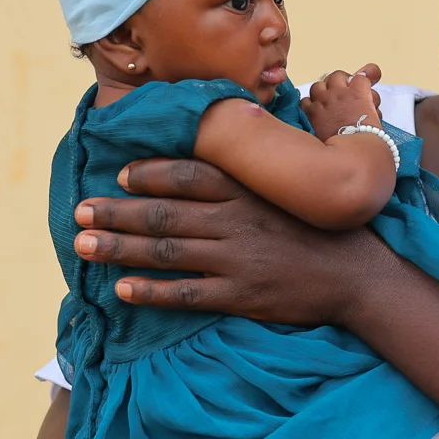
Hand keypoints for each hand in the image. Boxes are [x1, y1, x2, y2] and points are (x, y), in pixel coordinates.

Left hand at [72, 158, 391, 324]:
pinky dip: (151, 291)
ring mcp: (236, 259)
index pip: (188, 174)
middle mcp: (235, 221)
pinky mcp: (240, 295)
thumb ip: (253, 169)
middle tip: (79, 212)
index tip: (119, 173)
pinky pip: (186, 294)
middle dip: (116, 212)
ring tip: (83, 246)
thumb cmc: (322, 227)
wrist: (359, 275)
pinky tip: (121, 289)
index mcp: (246, 191)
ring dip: (119, 248)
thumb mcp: (290, 186)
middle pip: (163, 213)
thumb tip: (221, 143)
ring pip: (165, 251)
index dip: (149, 173)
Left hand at [304, 63, 383, 139]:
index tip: (360, 89)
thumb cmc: (366, 141)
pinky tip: (316, 113)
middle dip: (341, 83)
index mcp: (358, 94)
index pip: (360, 77)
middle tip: (343, 93)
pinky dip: (310, 105)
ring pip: (319, 85)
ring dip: (323, 92)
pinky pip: (305, 101)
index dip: (360, 84)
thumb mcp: (374, 117)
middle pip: (337, 76)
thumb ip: (370, 100)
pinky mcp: (310, 113)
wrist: (350, 156)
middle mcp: (339, 93)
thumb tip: (367, 86)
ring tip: (328, 102)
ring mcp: (323, 101)